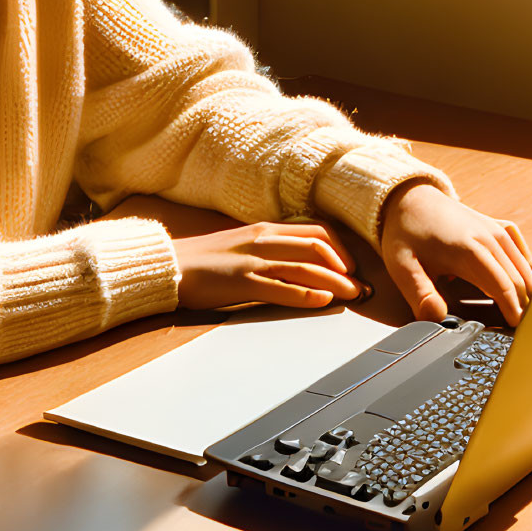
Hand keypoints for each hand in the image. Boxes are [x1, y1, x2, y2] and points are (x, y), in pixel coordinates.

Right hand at [171, 219, 371, 311]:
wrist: (169, 266)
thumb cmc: (203, 260)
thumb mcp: (242, 245)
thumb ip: (269, 249)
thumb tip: (298, 262)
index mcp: (264, 229)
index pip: (316, 230)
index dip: (341, 248)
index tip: (353, 266)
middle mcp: (262, 239)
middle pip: (318, 247)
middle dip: (346, 268)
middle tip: (362, 287)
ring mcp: (252, 260)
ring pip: (305, 266)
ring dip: (335, 282)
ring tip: (353, 295)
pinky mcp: (241, 282)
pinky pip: (280, 286)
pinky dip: (306, 294)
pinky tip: (322, 301)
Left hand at [379, 181, 531, 326]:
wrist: (411, 199)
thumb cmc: (406, 234)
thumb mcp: (402, 265)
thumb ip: (419, 294)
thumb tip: (436, 317)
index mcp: (469, 249)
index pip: (504, 287)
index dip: (513, 312)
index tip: (516, 332)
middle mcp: (491, 237)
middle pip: (521, 281)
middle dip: (523, 307)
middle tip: (520, 332)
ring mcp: (500, 231)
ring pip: (529, 269)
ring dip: (529, 292)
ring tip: (523, 316)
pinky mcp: (503, 228)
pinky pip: (527, 256)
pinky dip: (530, 274)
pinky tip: (524, 290)